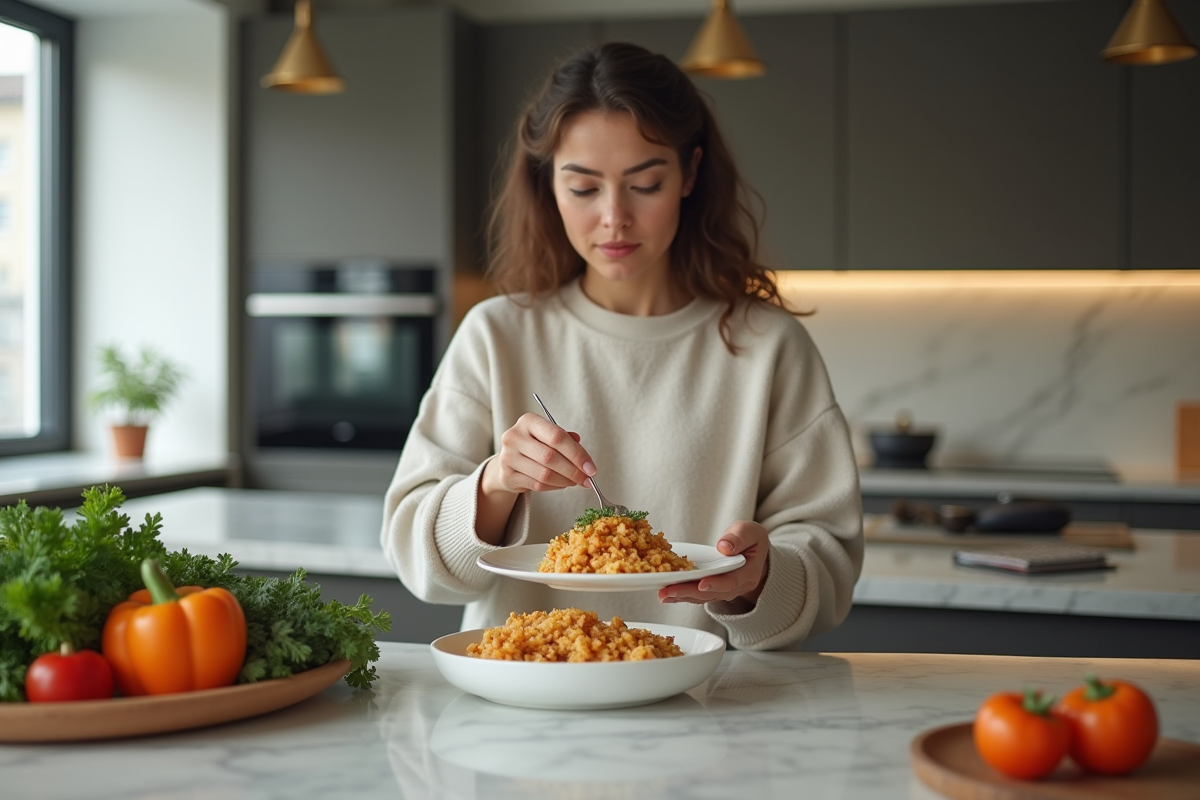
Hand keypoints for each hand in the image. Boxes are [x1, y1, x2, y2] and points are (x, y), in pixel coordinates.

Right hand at [482, 413, 596, 497]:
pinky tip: (561, 484)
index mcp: (528, 421)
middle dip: (573, 471)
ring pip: (544, 474)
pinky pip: (537, 485)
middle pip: (550, 457)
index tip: (591, 468)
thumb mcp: (550, 437)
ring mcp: (507, 457)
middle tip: (587, 479)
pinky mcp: (506, 476)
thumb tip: (586, 461)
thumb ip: (568, 443)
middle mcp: (514, 436)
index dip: (577, 454)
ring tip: (574, 481)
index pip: (557, 436)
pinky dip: (554, 487)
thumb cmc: (535, 445)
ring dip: (565, 481)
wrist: (509, 460)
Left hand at [657, 521, 769, 607]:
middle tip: (668, 592)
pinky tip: (667, 594)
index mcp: (749, 573)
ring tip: (662, 595)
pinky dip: (682, 595)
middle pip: (712, 593)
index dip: (716, 584)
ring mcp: (725, 591)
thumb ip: (739, 537)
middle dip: (689, 593)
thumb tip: (724, 547)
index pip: (731, 582)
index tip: (701, 584)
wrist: (753, 550)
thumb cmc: (751, 538)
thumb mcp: (750, 531)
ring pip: (703, 597)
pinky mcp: (714, 590)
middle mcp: (738, 587)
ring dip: (681, 597)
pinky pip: (698, 595)